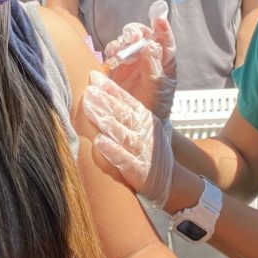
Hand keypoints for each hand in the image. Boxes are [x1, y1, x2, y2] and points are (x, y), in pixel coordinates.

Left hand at [83, 71, 173, 209]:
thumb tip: (99, 92)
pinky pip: (124, 160)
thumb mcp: (142, 126)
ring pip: (122, 134)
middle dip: (105, 101)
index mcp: (145, 118)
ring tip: (90, 110)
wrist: (169, 181)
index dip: (111, 89)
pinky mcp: (139, 171)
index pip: (127, 100)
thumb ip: (124, 110)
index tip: (94, 77)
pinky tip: (99, 142)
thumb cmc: (149, 149)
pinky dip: (112, 151)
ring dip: (106, 122)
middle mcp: (144, 132)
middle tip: (87, 90)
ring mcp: (142, 151)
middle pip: (123, 114)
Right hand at [104, 0, 176, 120]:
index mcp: (164, 61)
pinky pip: (115, 53)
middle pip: (143, 36)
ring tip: (121, 48)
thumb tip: (150, 45)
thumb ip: (154, 65)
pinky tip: (113, 54)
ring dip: (124, 41)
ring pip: (128, 42)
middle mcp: (148, 57)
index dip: (162, 28)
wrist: (140, 124)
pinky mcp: (118, 68)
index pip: (165, 40)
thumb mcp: (158, 87)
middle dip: (138, 32)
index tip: (159, 19)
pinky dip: (113, 50)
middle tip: (133, 36)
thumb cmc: (156, 106)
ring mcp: (132, 62)